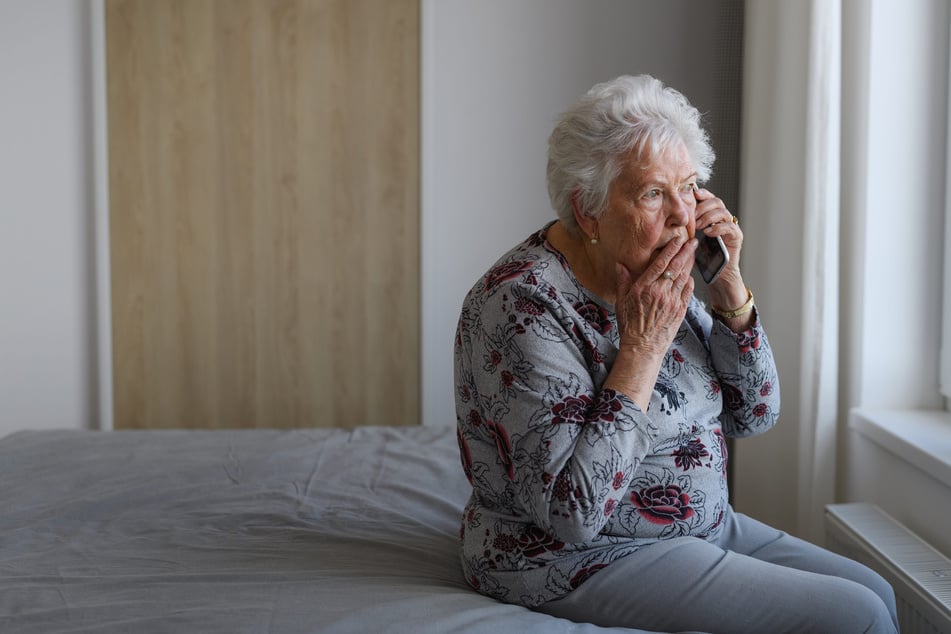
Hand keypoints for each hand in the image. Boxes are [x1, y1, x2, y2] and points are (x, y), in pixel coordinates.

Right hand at [614, 235, 695, 356]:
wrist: (643, 347)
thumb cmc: (630, 325)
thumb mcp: (621, 302)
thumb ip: (623, 281)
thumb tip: (620, 264)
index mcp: (644, 288)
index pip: (660, 264)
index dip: (670, 249)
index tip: (677, 239)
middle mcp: (660, 292)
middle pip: (676, 267)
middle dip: (685, 252)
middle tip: (692, 241)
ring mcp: (672, 301)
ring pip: (684, 277)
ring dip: (689, 264)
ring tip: (693, 253)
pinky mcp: (680, 310)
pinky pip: (688, 291)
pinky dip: (690, 281)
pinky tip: (689, 276)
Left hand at [694, 188, 746, 307]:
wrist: (716, 274)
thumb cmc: (701, 258)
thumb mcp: (688, 240)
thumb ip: (683, 229)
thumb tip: (666, 218)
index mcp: (712, 217)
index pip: (709, 199)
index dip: (702, 194)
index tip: (692, 193)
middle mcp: (723, 219)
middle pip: (716, 202)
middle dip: (702, 206)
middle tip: (692, 216)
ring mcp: (731, 227)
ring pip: (723, 212)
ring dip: (708, 216)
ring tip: (698, 225)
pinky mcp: (737, 237)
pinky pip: (729, 227)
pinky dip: (718, 228)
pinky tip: (708, 233)